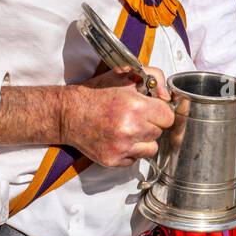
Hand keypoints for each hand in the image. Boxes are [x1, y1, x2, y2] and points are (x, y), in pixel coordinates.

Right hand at [60, 66, 174, 167]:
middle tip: (136, 117)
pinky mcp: (113, 160)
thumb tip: (167, 96)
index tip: (151, 109)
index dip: (160, 111)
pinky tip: (118, 139)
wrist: (67, 113)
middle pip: (159, 132)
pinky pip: (135, 159)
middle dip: (151, 124)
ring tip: (128, 129)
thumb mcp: (125, 75)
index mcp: (136, 107)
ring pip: (151, 149)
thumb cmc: (96, 94)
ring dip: (143, 140)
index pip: (168, 117)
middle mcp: (130, 129)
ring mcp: (121, 148)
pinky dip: (130, 151)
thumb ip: (154, 77)